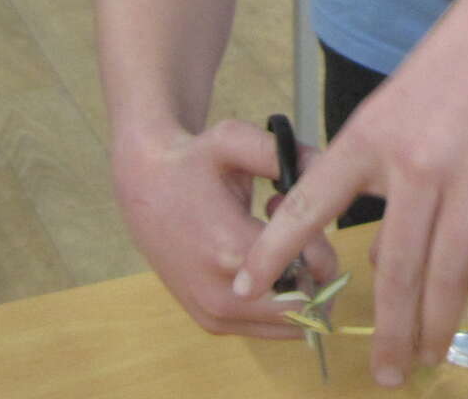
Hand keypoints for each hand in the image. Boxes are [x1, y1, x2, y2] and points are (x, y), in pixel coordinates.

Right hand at [112, 119, 339, 338]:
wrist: (143, 186)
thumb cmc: (193, 161)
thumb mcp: (234, 140)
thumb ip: (284, 152)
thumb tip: (324, 166)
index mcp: (230, 251)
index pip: (309, 273)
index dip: (322, 246)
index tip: (306, 218)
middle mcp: (222, 294)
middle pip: (305, 311)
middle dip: (317, 272)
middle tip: (300, 238)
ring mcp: (214, 314)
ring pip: (290, 325)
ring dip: (300, 287)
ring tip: (279, 247)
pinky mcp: (211, 322)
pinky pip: (269, 327)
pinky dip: (281, 299)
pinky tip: (264, 261)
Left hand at [234, 0, 467, 386]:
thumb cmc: (461, 54)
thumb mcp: (399, 104)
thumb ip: (380, 176)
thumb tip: (383, 258)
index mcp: (373, 136)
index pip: (310, 205)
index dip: (275, 253)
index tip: (248, 291)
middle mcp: (416, 162)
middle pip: (395, 270)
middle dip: (389, 332)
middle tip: (387, 374)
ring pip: (450, 272)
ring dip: (440, 326)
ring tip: (434, 356)